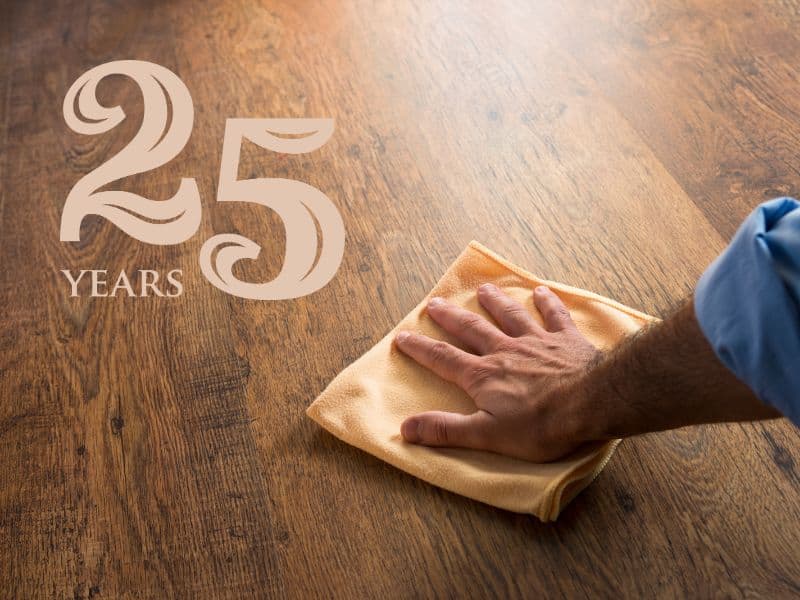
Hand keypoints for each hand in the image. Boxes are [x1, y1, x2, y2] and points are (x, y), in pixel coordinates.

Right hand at [394, 284, 600, 461]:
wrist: (593, 403)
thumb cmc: (540, 425)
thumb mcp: (487, 435)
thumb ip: (446, 430)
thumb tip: (405, 428)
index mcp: (483, 375)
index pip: (443, 358)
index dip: (420, 348)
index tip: (402, 336)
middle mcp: (505, 351)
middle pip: (472, 329)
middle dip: (450, 317)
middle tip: (434, 303)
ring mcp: (537, 342)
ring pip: (510, 315)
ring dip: (495, 301)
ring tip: (483, 289)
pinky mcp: (567, 340)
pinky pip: (554, 316)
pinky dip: (547, 303)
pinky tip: (541, 291)